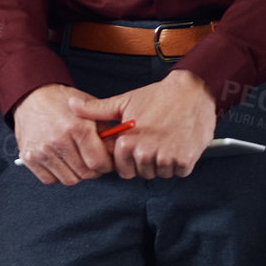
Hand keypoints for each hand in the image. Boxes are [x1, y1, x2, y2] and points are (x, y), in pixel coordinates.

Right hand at [10, 84, 114, 185]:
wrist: (32, 96)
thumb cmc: (63, 102)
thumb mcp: (89, 108)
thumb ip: (105, 130)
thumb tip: (118, 152)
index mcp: (77, 126)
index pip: (98, 162)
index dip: (106, 165)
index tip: (106, 162)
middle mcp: (58, 140)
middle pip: (85, 173)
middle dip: (93, 170)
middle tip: (92, 161)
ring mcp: (42, 150)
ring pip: (69, 180)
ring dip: (75, 174)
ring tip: (76, 160)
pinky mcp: (29, 158)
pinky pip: (50, 180)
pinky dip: (57, 175)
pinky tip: (60, 161)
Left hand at [74, 69, 214, 179]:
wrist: (193, 91)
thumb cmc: (158, 96)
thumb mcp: (124, 101)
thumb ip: (97, 110)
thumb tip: (72, 106)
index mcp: (128, 142)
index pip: (122, 169)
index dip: (128, 159)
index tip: (136, 146)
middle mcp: (146, 153)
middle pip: (141, 173)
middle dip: (145, 162)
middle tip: (153, 141)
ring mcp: (167, 158)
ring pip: (160, 174)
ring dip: (163, 162)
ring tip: (165, 140)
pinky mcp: (186, 161)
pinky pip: (178, 172)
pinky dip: (179, 162)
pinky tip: (177, 144)